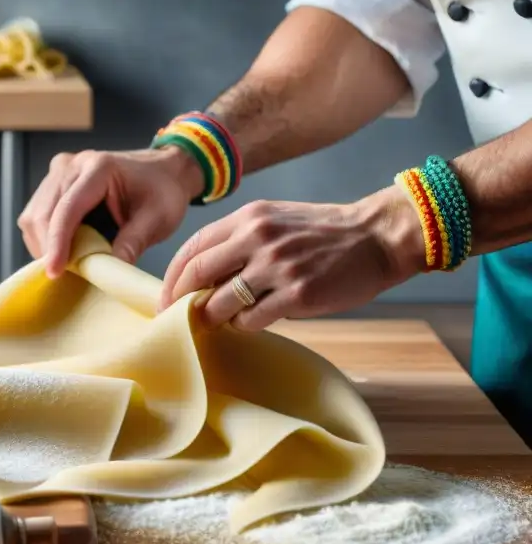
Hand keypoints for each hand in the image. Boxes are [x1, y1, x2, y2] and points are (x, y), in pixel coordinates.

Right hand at [18, 147, 202, 277]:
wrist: (163, 171)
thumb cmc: (163, 191)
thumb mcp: (158, 218)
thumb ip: (134, 242)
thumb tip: (109, 271)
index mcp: (99, 167)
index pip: (67, 208)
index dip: (57, 243)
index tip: (54, 271)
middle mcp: (72, 165)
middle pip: (43, 213)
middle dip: (48, 248)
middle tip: (65, 276)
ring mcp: (59, 171)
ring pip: (33, 215)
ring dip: (44, 244)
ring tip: (67, 263)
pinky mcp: (53, 183)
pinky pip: (36, 215)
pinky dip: (45, 238)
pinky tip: (64, 250)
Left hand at [158, 186, 427, 330]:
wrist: (379, 236)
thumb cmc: (324, 233)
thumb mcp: (275, 220)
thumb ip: (239, 241)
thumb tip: (202, 278)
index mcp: (248, 218)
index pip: (193, 247)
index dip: (173, 276)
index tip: (165, 297)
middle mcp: (258, 238)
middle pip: (198, 274)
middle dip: (179, 300)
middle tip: (174, 318)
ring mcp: (277, 266)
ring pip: (220, 302)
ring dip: (213, 317)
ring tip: (220, 321)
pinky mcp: (297, 294)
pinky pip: (252, 319)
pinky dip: (244, 325)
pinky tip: (252, 322)